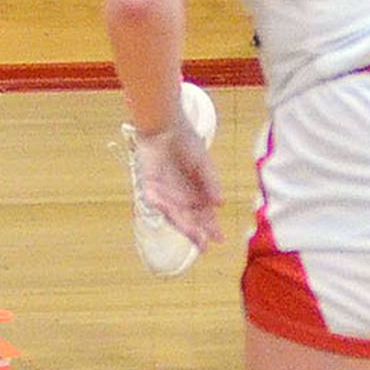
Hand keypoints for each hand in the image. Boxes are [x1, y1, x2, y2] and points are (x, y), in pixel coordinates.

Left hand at [129, 116, 223, 254]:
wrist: (166, 124)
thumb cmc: (186, 142)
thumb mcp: (204, 164)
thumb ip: (211, 183)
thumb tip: (221, 203)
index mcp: (194, 194)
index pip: (203, 215)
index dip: (210, 227)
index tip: (219, 238)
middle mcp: (180, 197)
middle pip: (189, 218)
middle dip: (196, 231)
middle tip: (204, 244)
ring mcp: (164, 193)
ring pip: (173, 213)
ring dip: (182, 224)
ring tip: (193, 234)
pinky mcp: (148, 185)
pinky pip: (154, 199)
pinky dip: (162, 204)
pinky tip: (170, 210)